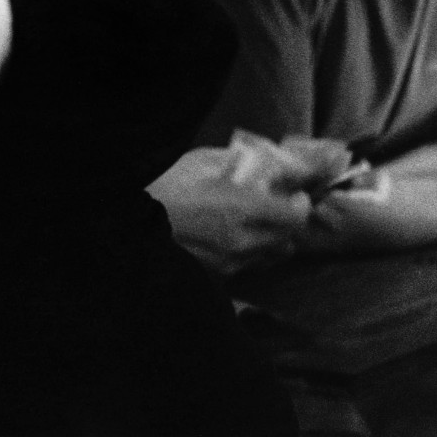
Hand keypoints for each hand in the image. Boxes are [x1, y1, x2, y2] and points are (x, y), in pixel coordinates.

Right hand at [150, 136, 348, 275]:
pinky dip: (250, 252)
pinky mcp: (217, 274)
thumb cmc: (166, 183)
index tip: (296, 195)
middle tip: (279, 206)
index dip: (301, 205)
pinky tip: (232, 235)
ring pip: (270, 257)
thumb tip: (273, 164)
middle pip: (288, 241)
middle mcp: (241, 240)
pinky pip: (248, 265)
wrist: (136, 216)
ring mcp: (229, 262)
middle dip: (288, 223)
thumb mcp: (204, 162)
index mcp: (240, 208)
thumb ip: (243, 164)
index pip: (295, 217)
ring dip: (271, 240)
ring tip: (257, 223)